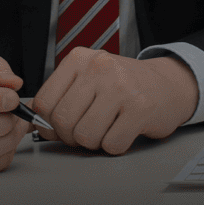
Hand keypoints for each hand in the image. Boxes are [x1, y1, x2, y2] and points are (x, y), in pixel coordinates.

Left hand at [31, 47, 198, 154]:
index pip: (43, 102)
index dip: (48, 124)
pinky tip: (123, 130)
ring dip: (94, 143)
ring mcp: (121, 86)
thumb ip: (62, 95)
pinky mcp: (141, 107)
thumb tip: (36, 123)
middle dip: (72, 137)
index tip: (59, 128)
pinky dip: (115, 146)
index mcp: (80, 59)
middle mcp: (99, 67)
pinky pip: (112, 144)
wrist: (167, 84)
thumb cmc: (124, 86)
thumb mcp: (89, 78)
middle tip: (87, 131)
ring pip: (85, 136)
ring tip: (106, 129)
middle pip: (63, 121)